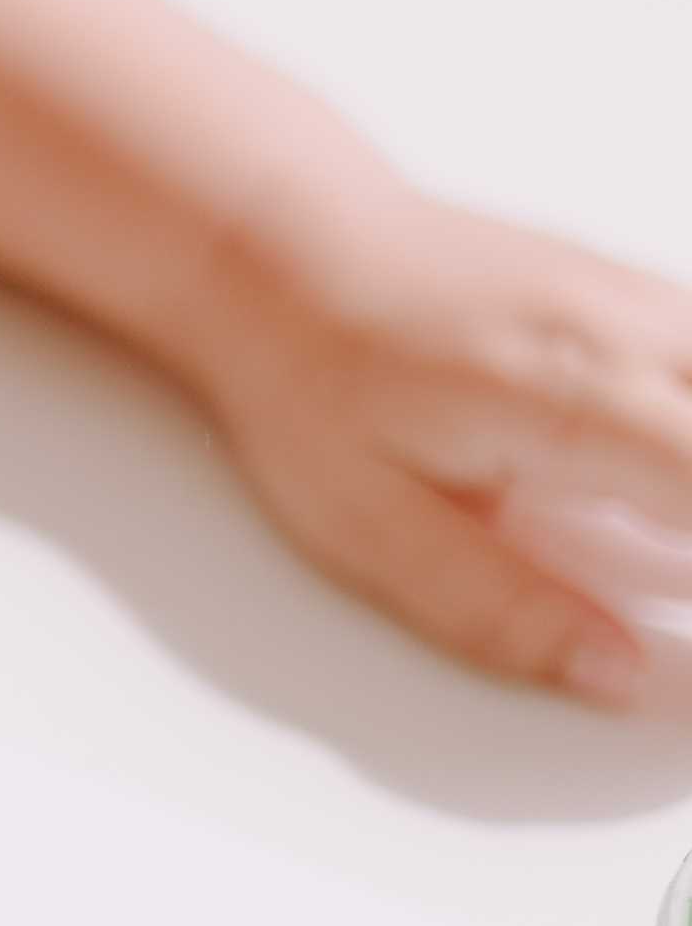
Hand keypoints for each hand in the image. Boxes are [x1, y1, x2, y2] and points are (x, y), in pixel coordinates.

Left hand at [188, 188, 691, 704]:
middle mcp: (629, 338)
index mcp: (575, 404)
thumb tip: (616, 679)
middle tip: (661, 572)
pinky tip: (664, 472)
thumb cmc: (303, 368)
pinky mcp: (635, 292)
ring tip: (658, 532)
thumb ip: (500, 609)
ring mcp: (641, 302)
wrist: (272, 246)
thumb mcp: (367, 522)